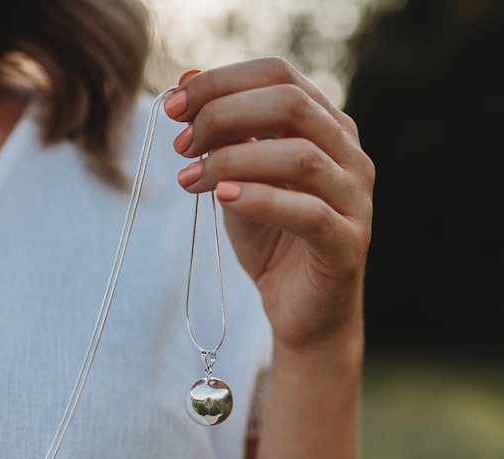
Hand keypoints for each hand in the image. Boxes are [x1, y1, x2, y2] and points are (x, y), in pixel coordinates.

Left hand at [164, 58, 374, 359]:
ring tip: (189, 178)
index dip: (223, 82)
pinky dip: (261, 200)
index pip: (280, 77)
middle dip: (224, 114)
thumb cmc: (272, 244)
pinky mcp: (347, 243)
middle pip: (291, 105)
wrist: (302, 313)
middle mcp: (349, 155)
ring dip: (233, 160)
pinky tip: (222, 197)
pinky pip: (308, 212)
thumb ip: (222, 138)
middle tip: (180, 142)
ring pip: (300, 156)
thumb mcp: (237, 183)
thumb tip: (185, 81)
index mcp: (327, 128)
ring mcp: (354, 199)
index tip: (174, 104)